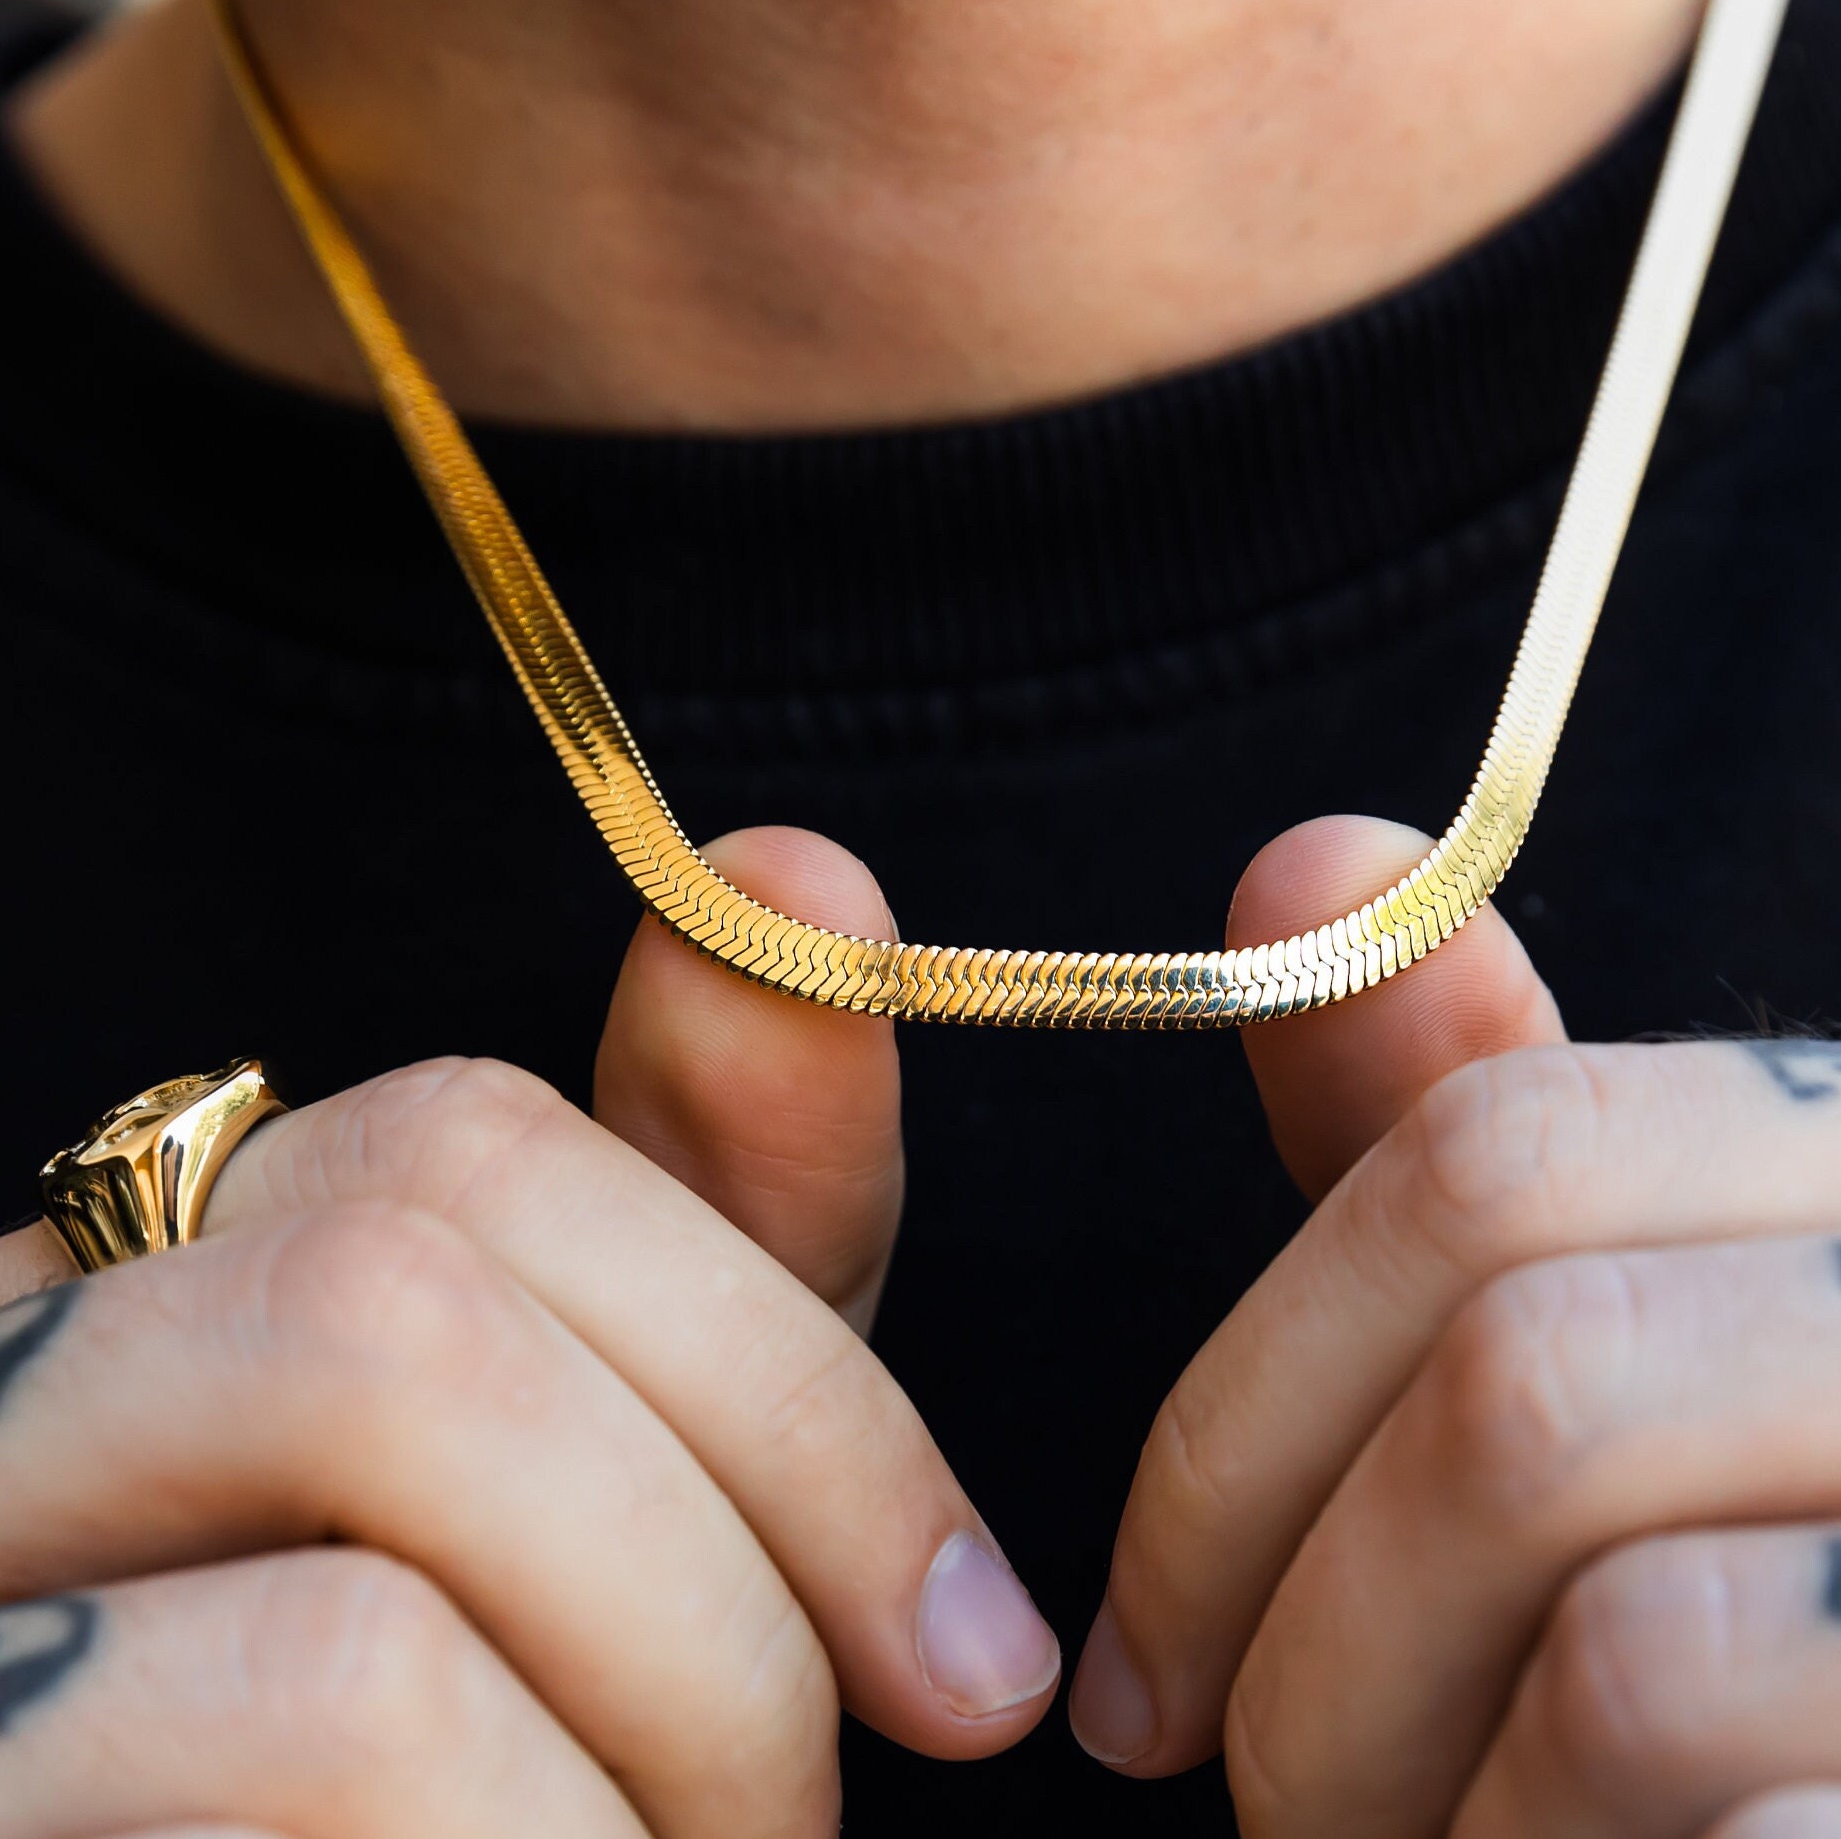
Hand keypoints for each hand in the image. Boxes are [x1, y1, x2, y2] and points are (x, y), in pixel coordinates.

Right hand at [0, 828, 1059, 1838]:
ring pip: (359, 1641)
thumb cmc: (485, 1748)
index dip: (780, 1373)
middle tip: (813, 1807)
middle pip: (406, 1327)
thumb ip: (721, 1216)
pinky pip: (300, 1802)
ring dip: (634, 1791)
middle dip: (723, 1593)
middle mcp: (4, 1399)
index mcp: (166, 1280)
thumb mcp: (641, 1462)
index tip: (972, 1629)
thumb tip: (799, 868)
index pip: (464, 1150)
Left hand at [1074, 814, 1840, 1837]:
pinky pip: (1772, 1833)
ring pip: (1640, 1648)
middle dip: (1308, 1633)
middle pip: (1542, 1386)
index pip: (1522, 1157)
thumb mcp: (1679, 1354)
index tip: (1149, 1630)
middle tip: (1258, 1796)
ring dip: (1426, 1808)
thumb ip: (1508, 1158)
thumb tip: (1307, 859)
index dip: (1252, 1394)